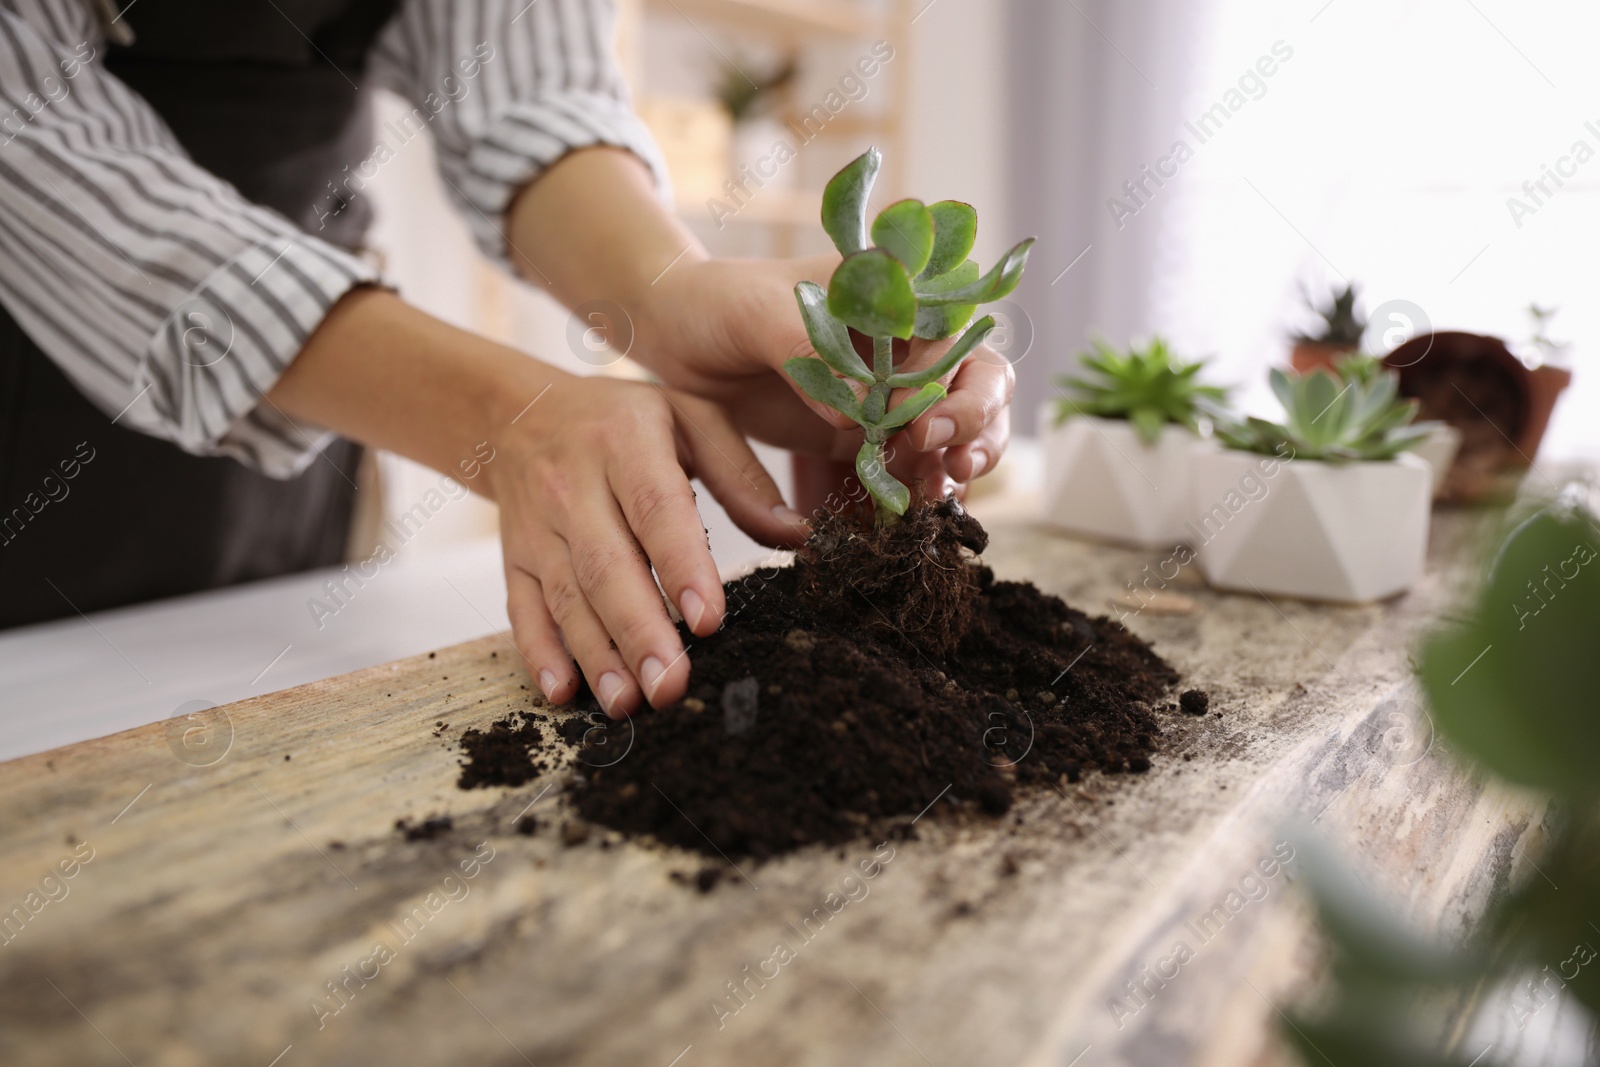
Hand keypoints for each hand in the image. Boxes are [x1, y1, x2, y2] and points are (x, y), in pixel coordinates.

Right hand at [487, 374, 805, 717]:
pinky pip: (523, 609)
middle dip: (639, 631)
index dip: (681, 566)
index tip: (709, 620)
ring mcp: (537, 526)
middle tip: (671, 685)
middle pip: (608, 566)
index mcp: (625, 442)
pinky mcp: (512, 558)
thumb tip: (799, 536)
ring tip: (628, 702)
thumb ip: (742, 477)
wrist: (518, 414)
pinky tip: (564, 693)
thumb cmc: (623, 421)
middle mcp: (573, 484)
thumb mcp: (690, 419)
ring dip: (596, 654)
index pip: (655, 509)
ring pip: (567, 596)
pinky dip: (540, 654)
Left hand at [639, 256, 1015, 504]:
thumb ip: (810, 350)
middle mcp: (906, 342)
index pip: (960, 337)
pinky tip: (914, 512)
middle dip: (977, 429)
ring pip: (957, 429)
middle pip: (980, 384)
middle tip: (950, 469)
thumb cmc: (719, 302)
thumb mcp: (757, 312)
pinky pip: (911, 463)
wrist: (677, 337)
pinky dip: (921, 486)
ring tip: (937, 499)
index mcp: (895, 296)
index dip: (960, 385)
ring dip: (959, 464)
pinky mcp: (866, 433)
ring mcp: (891, 391)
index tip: (926, 424)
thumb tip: (860, 410)